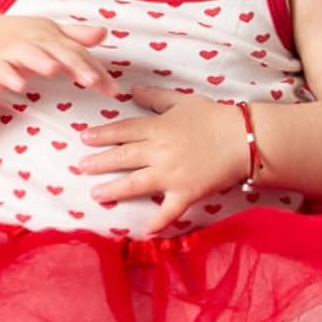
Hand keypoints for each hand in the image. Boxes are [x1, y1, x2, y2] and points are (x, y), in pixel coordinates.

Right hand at [0, 15, 112, 95]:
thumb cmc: (20, 38)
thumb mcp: (49, 35)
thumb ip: (76, 37)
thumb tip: (104, 32)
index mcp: (52, 37)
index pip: (79, 53)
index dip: (97, 70)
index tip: (114, 90)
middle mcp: (35, 42)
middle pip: (59, 52)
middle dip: (76, 66)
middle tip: (92, 80)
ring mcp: (12, 51)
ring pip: (29, 55)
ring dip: (40, 61)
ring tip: (54, 70)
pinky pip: (1, 70)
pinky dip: (9, 76)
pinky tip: (19, 86)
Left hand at [77, 86, 245, 234]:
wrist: (242, 138)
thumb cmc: (214, 117)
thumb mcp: (182, 100)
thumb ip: (155, 96)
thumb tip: (132, 91)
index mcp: (158, 128)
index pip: (124, 130)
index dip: (102, 134)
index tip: (84, 138)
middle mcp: (159, 152)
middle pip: (123, 157)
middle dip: (99, 162)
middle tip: (80, 167)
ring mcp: (171, 174)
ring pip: (136, 183)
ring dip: (114, 190)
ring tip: (96, 194)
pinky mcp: (186, 193)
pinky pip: (169, 210)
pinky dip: (158, 221)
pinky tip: (144, 230)